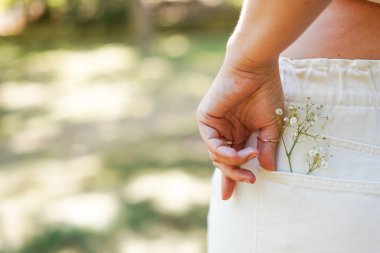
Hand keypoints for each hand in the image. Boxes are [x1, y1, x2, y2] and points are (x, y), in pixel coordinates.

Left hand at [197, 60, 284, 199]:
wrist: (256, 69)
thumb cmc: (266, 93)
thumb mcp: (271, 126)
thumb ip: (267, 148)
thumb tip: (268, 170)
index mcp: (239, 134)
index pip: (234, 160)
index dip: (234, 178)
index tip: (230, 197)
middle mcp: (225, 132)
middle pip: (223, 162)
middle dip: (234, 175)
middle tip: (249, 181)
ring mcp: (214, 126)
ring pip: (216, 156)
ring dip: (233, 162)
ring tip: (250, 157)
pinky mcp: (205, 119)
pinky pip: (211, 143)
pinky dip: (223, 152)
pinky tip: (236, 153)